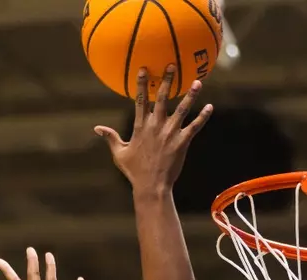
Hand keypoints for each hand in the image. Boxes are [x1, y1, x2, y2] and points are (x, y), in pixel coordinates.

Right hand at [94, 67, 212, 194]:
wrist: (151, 186)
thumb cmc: (135, 172)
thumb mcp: (119, 154)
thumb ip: (111, 138)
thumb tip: (97, 128)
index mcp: (140, 127)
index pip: (140, 100)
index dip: (141, 84)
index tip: (144, 69)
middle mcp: (156, 126)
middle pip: (162, 98)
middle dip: (167, 81)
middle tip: (172, 66)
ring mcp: (170, 133)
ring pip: (182, 109)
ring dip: (190, 95)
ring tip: (198, 82)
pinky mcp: (182, 142)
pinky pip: (194, 126)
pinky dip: (203, 117)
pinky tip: (210, 107)